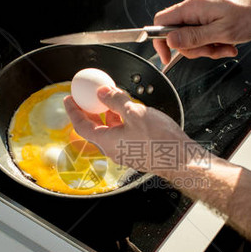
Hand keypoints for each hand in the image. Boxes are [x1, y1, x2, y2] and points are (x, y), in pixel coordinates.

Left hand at [64, 86, 190, 172]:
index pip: (81, 126)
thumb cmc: (160, 140)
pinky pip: (122, 135)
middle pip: (94, 129)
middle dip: (89, 112)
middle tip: (87, 98)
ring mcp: (126, 152)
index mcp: (107, 142)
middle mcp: (114, 150)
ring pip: (109, 132)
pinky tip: (128, 112)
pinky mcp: (137, 152)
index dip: (73, 112)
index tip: (69, 100)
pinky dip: (119, 122)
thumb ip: (115, 100)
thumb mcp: (135, 112)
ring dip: (106, 116)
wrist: (181, 159)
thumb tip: (102, 92)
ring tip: (110, 101)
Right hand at [152, 0, 250, 64]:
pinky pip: (204, 29)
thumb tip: (170, 41)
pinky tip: (228, 41)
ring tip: (226, 46)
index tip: (167, 57)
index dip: (160, 42)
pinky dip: (214, 38)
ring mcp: (203, 6)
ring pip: (193, 34)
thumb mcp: (221, 32)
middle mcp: (194, 3)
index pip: (161, 23)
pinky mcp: (211, 9)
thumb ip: (193, 37)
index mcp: (193, 6)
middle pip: (178, 33)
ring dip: (208, 45)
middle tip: (213, 51)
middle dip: (195, 48)